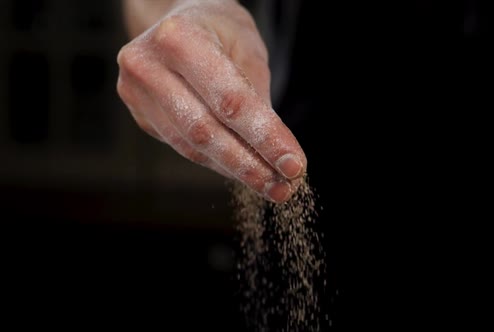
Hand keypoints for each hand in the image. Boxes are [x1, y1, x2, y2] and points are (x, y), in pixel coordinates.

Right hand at [116, 0, 305, 202]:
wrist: (176, 21)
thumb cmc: (219, 30)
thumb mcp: (248, 50)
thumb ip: (257, 99)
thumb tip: (275, 154)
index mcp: (179, 38)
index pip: (230, 101)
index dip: (264, 138)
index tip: (293, 164)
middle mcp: (147, 65)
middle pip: (205, 130)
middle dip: (248, 164)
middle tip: (281, 187)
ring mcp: (136, 92)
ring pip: (191, 145)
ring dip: (234, 170)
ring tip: (268, 183)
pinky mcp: (139, 113)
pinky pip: (183, 146)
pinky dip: (215, 161)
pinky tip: (241, 169)